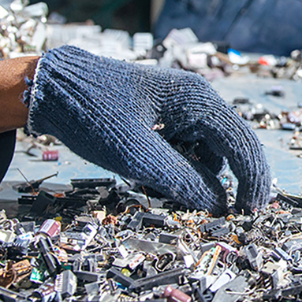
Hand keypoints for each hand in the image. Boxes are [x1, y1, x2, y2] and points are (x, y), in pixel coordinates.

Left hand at [27, 46, 270, 213]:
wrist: (51, 87)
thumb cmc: (91, 113)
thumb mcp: (134, 154)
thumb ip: (180, 180)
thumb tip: (218, 206)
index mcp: (197, 99)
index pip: (242, 142)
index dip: (250, 180)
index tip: (248, 213)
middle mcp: (196, 100)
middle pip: (229, 146)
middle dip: (226, 181)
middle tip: (226, 213)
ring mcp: (180, 108)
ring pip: (206, 151)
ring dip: (195, 175)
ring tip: (159, 184)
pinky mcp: (165, 117)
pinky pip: (185, 148)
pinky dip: (178, 166)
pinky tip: (151, 172)